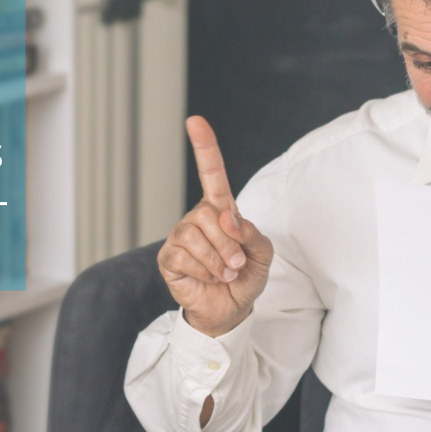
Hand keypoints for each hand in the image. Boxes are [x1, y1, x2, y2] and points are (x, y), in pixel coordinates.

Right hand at [159, 116, 274, 336]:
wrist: (230, 310)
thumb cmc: (245, 277)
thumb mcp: (262, 254)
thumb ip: (252, 233)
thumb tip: (227, 219)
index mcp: (220, 210)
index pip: (212, 173)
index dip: (204, 147)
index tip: (195, 121)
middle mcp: (197, 218)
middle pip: (207, 214)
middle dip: (228, 243)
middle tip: (237, 263)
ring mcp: (180, 237)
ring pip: (193, 235)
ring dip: (217, 260)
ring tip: (224, 273)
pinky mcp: (168, 258)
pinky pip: (183, 257)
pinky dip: (203, 272)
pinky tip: (207, 279)